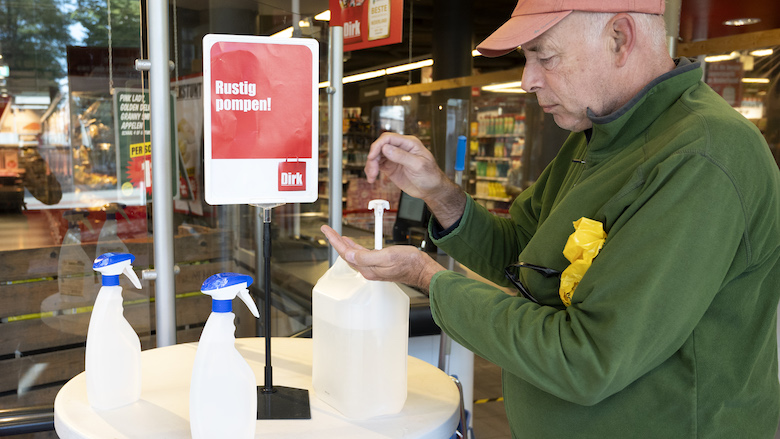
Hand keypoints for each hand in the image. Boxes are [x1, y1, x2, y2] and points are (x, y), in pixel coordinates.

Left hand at [321, 225, 444, 290]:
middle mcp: (368, 269)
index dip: (335, 240)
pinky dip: (355, 248)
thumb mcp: (387, 256)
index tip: (327, 230)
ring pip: (354, 255)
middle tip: (328, 231)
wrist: (422, 269)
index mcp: (368, 268)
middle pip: (347, 254)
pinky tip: (354, 244)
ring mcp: (374, 268)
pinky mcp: (379, 265)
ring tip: (336, 236)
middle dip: (336, 242)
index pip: (346, 253)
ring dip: (344, 244)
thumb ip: (366, 257)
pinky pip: (362, 255)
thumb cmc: (409, 263)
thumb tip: (349, 255)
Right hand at [365, 133, 445, 197]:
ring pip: (376, 156)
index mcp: (409, 143)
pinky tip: (371, 177)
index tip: (372, 156)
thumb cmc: (430, 176)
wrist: (431, 189)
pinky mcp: (390, 167)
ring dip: (371, 165)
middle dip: (373, 157)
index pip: (389, 138)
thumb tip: (386, 148)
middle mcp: (400, 148)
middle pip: (380, 146)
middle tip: (372, 171)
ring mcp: (394, 157)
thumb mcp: (418, 165)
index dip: (378, 146)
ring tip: (371, 176)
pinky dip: (372, 170)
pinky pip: (377, 165)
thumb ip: (402, 156)